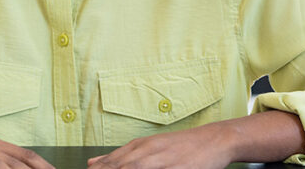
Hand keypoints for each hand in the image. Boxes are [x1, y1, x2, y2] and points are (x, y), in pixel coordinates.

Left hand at [86, 122, 233, 168]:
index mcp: (137, 148)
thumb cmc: (180, 146)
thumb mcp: (148, 147)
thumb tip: (91, 164)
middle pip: (118, 167)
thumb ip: (121, 156)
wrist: (213, 139)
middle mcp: (147, 153)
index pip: (108, 164)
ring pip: (135, 168)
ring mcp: (162, 161)